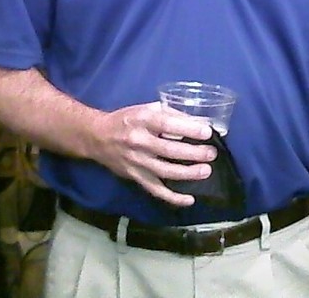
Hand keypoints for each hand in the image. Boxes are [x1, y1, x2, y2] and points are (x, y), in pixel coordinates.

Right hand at [89, 101, 216, 206]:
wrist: (97, 137)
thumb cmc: (127, 120)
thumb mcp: (146, 109)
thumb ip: (170, 114)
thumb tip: (198, 123)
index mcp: (142, 120)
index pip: (168, 125)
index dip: (189, 129)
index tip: (207, 132)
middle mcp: (139, 142)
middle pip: (169, 150)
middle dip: (193, 153)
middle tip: (211, 154)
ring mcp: (136, 162)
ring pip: (165, 171)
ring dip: (188, 173)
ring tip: (206, 171)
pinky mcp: (135, 177)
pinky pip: (155, 190)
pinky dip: (172, 197)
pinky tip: (188, 200)